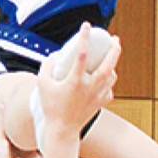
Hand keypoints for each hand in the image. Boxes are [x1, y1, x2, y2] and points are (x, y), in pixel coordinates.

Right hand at [34, 25, 118, 155]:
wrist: (62, 131)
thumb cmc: (51, 108)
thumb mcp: (42, 86)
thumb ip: (47, 67)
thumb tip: (53, 57)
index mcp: (75, 81)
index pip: (82, 54)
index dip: (85, 37)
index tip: (87, 26)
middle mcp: (89, 87)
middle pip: (108, 64)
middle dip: (114, 50)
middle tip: (115, 39)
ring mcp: (97, 96)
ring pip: (111, 77)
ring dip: (112, 66)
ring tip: (109, 59)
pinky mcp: (100, 104)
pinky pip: (109, 90)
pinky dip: (108, 84)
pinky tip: (105, 81)